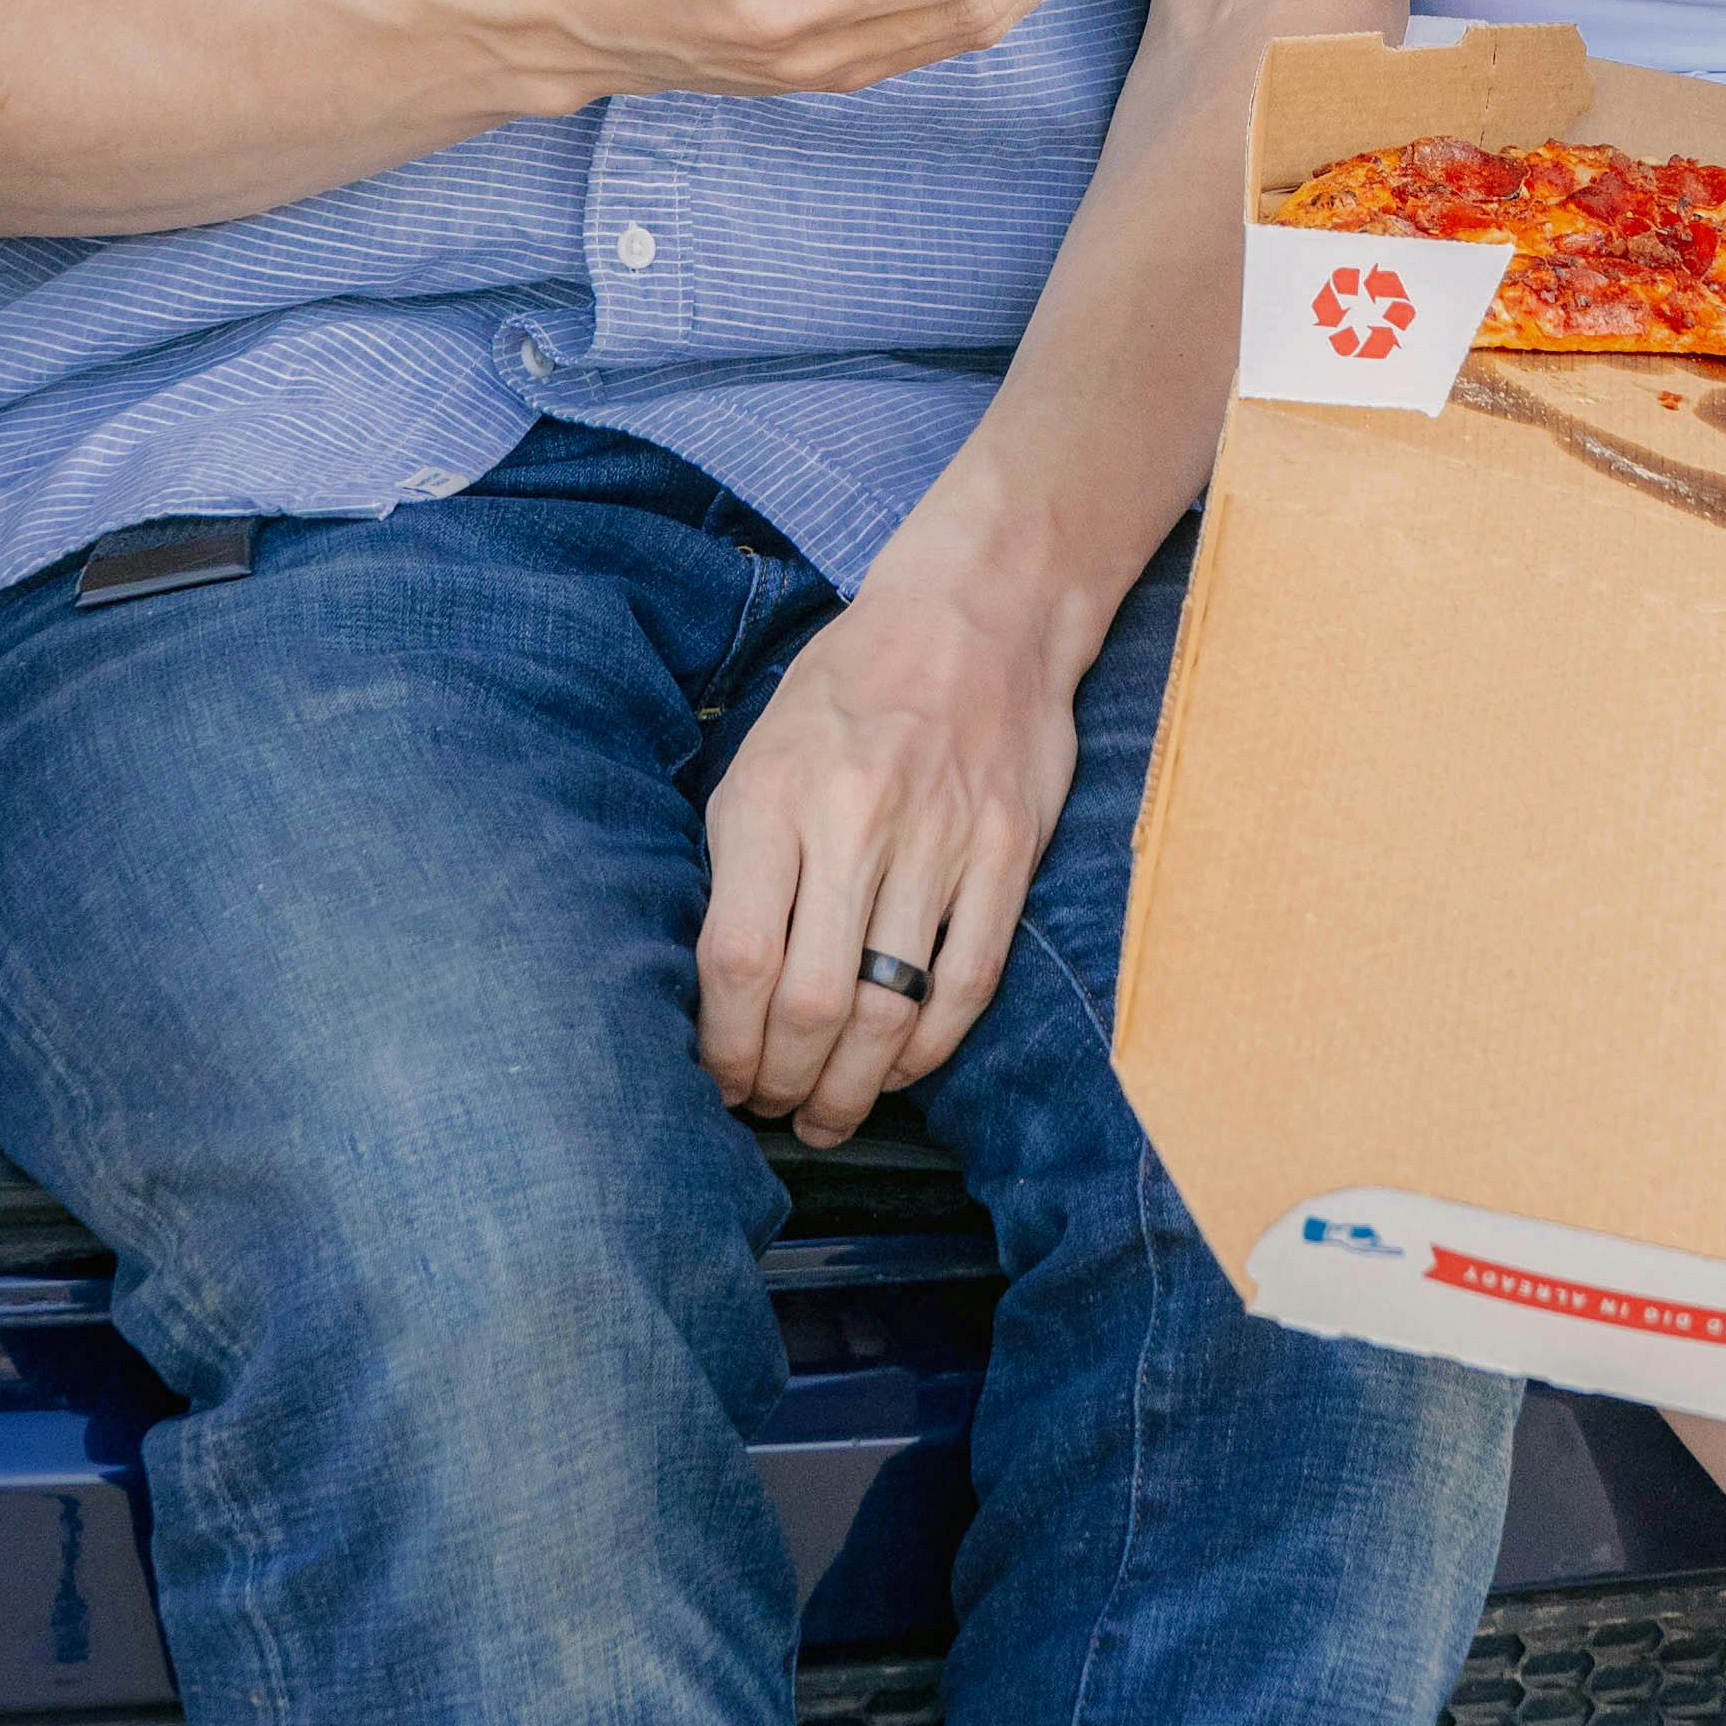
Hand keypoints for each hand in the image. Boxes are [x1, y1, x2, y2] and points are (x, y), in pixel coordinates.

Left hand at [696, 567, 1079, 1137]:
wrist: (978, 612)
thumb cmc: (850, 686)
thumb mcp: (760, 750)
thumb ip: (739, 859)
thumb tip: (717, 983)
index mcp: (774, 797)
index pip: (736, 960)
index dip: (723, 1045)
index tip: (719, 1078)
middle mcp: (854, 824)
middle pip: (813, 1005)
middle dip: (783, 1083)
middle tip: (772, 1109)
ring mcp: (941, 843)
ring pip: (892, 1013)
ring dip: (854, 1089)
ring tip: (829, 1114)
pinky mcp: (1007, 855)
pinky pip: (968, 984)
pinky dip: (930, 1049)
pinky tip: (901, 1068)